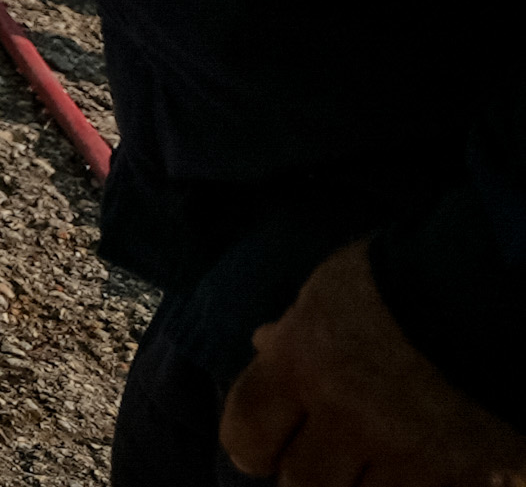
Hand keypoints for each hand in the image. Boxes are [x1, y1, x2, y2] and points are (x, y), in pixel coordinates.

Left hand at [224, 242, 523, 482]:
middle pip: (302, 482)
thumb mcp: (335, 291)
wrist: (498, 293)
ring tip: (382, 458)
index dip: (251, 446)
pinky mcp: (466, 472)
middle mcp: (348, 415)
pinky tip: (429, 465)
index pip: (245, 434)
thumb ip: (298, 329)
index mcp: (302, 364)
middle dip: (310, 471)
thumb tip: (265, 343)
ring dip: (369, 483)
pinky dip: (425, 484)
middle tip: (325, 456)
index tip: (263, 448)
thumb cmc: (406, 277)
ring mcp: (409, 452)